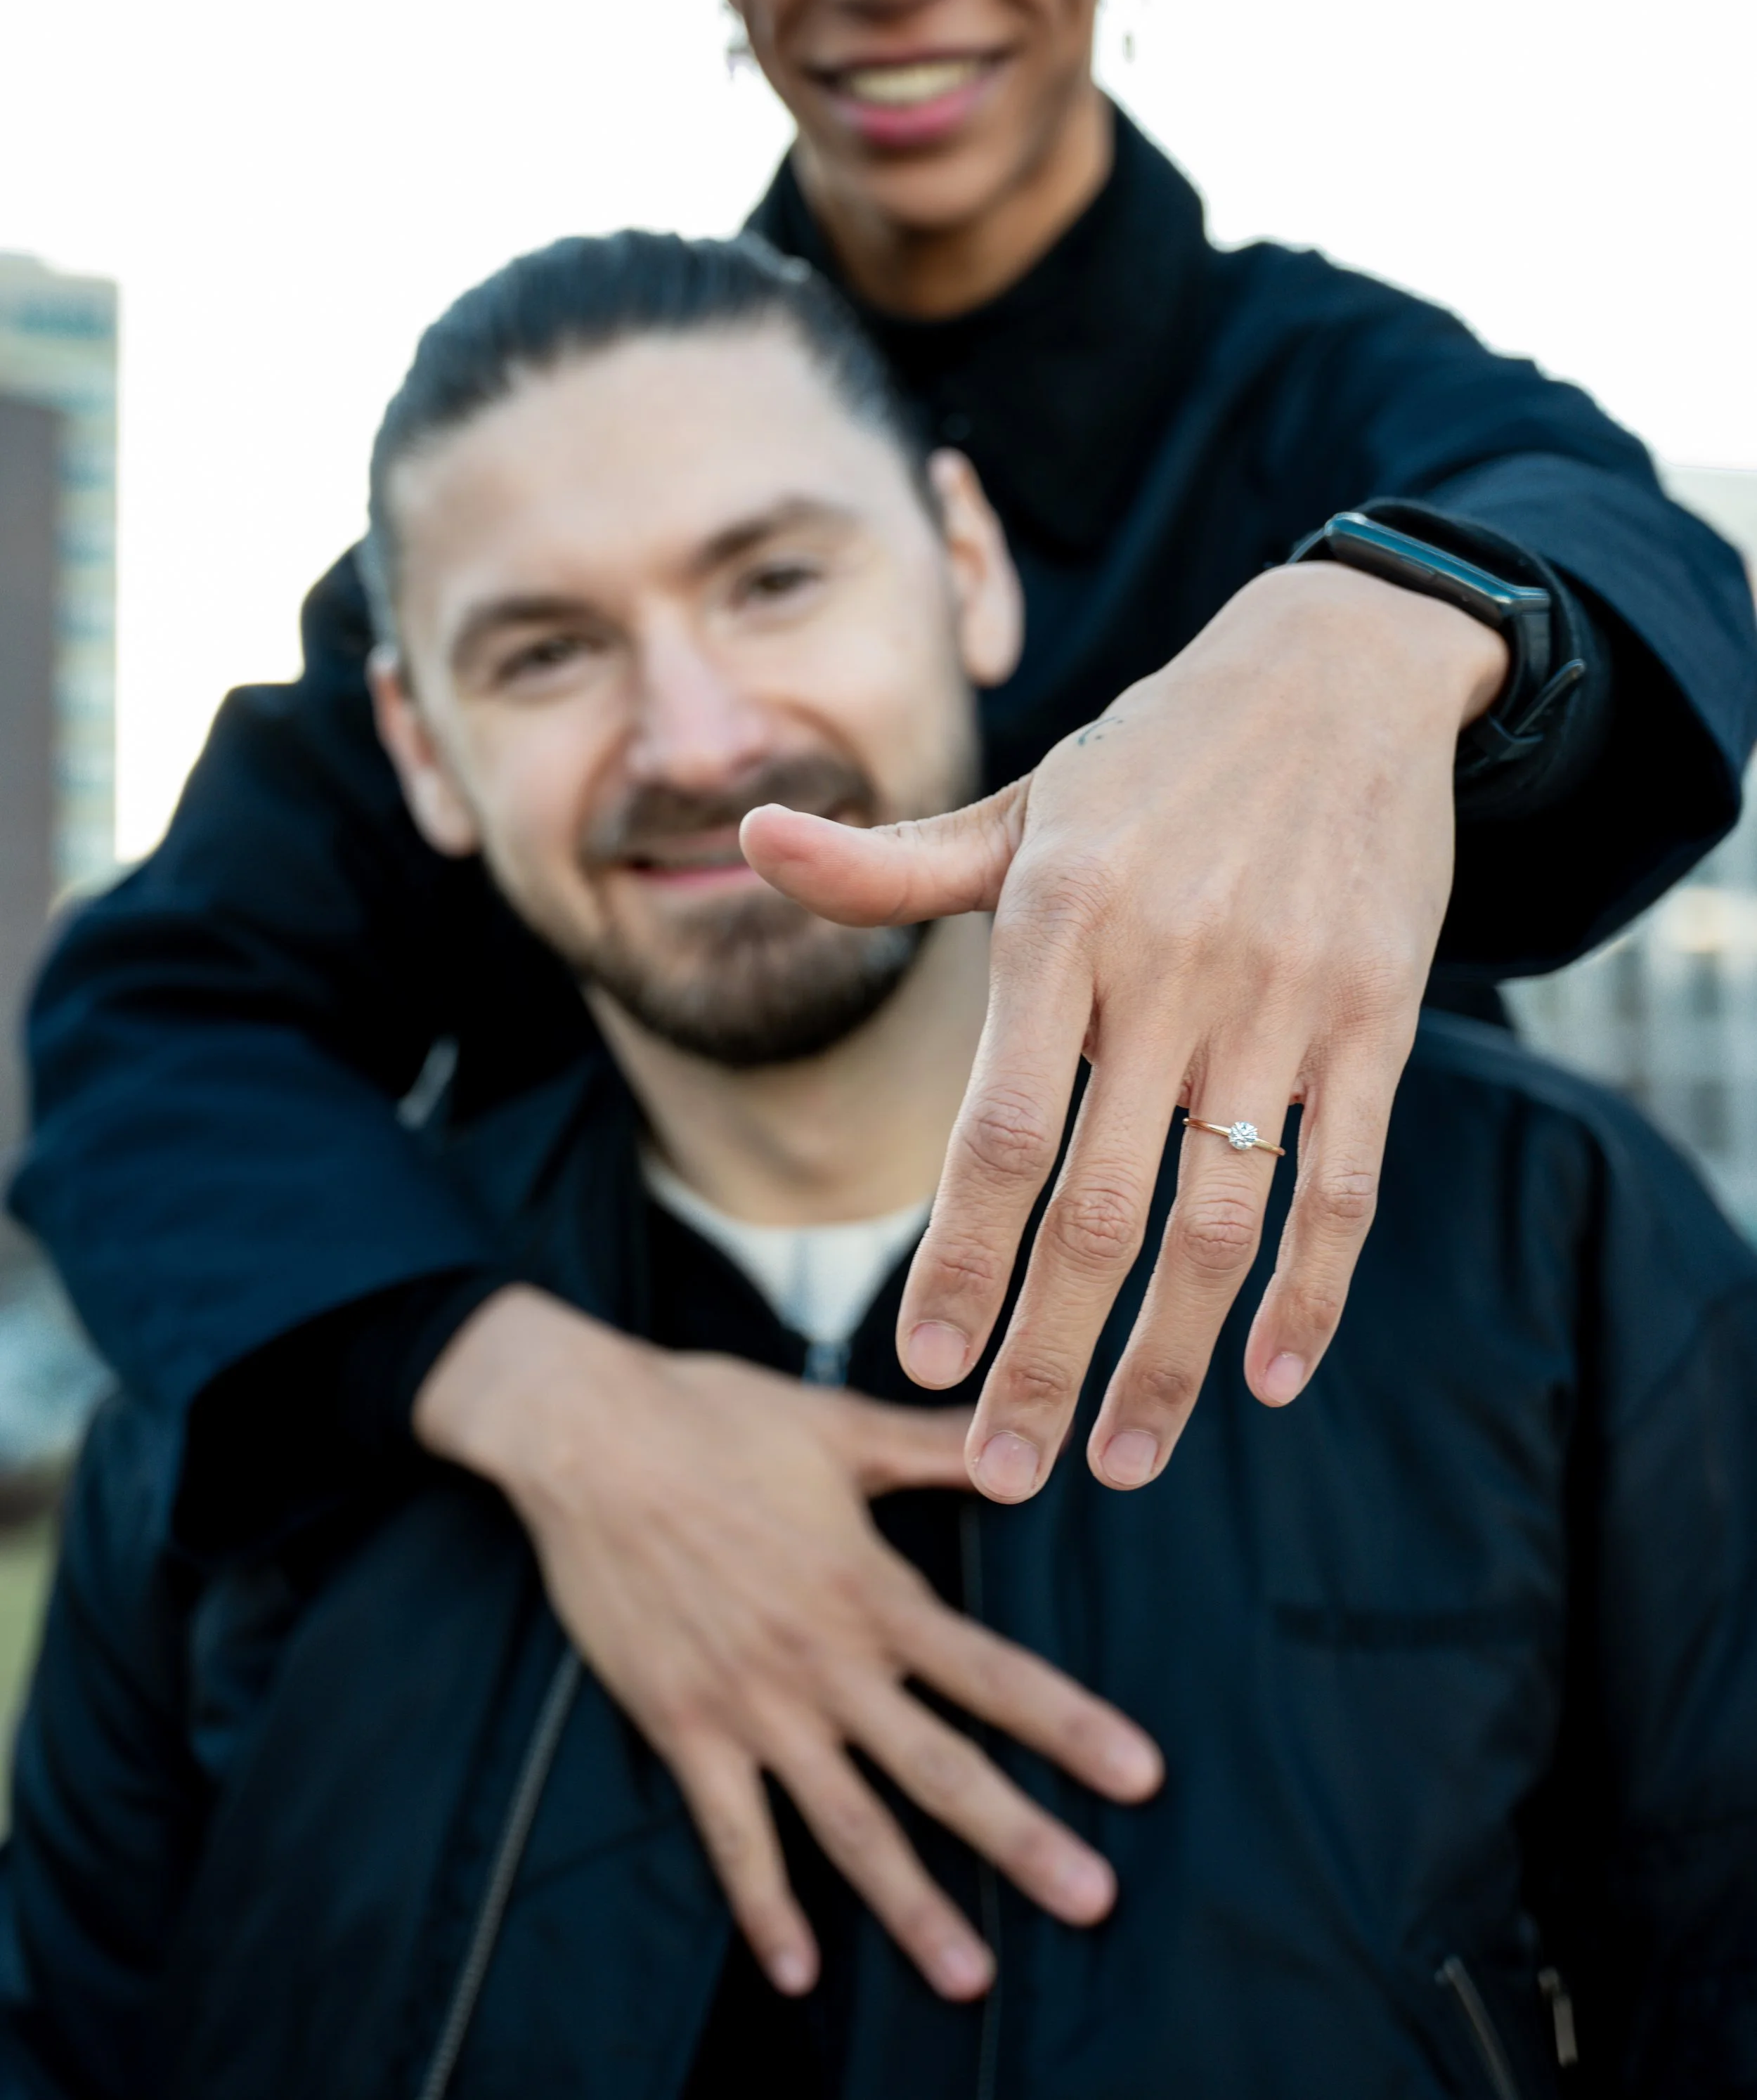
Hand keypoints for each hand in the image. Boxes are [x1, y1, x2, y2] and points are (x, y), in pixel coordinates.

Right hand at [415, 1287, 1161, 2003]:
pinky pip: (731, 1835)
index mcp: (869, 1589)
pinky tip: (798, 1973)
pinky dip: (765, 1905)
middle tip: (1093, 1900)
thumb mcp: (838, 1425)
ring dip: (912, 1903)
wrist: (588, 1434)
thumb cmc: (714, 1416)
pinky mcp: (683, 1726)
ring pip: (847, 1822)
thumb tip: (1019, 1445)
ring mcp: (751, 1704)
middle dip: (1020, 1839)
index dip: (1069, 1723)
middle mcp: (823, 1662)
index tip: (1140, 1774)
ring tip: (972, 1973)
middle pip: (938, 1768)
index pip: (990, 1672)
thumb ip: (932, 1446)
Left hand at [741, 563, 1507, 1500]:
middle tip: (1006, 1471)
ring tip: (1125, 1460)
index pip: (997, 1128)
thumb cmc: (1156, 753)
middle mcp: (1166, 966)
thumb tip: (749, 841)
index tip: (919, 1363)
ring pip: (1221, 1219)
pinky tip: (1270, 1374)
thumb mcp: (1026, 800)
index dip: (960, 1257)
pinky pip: (1344, 1184)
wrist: (1344, 672)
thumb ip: (896, 866)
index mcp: (1057, 916)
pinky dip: (1309, 1291)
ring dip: (1173, 1358)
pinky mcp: (1374, 1017)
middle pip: (1100, 1206)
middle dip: (1048, 1354)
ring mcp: (1280, 998)